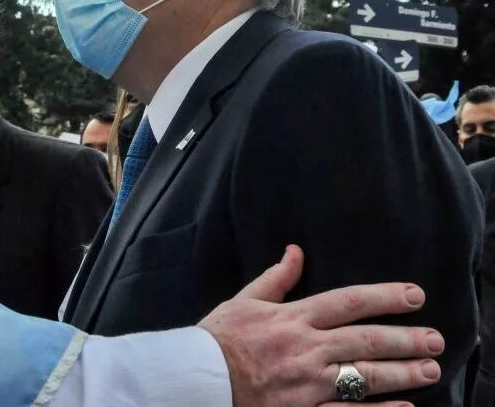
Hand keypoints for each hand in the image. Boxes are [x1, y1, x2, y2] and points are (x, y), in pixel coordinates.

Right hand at [199, 245, 442, 406]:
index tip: (416, 295)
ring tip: (430, 369)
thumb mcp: (244, 300)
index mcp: (293, 318)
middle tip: (436, 339)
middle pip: (366, 341)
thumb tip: (295, 251)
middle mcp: (306, 349)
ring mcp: (308, 384)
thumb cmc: (219, 338)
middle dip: (406, 339)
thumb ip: (275, 278)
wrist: (198, 380)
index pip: (348, 302)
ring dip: (402, 373)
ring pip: (365, 377)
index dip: (385, 297)